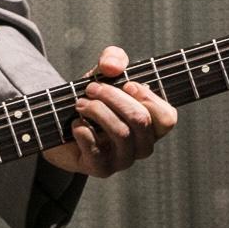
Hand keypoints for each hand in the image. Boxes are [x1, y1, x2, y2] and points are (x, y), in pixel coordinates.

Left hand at [44, 47, 177, 177]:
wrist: (61, 124)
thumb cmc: (92, 98)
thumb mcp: (103, 72)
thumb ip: (113, 58)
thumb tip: (112, 66)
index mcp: (151, 124)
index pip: (167, 118)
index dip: (148, 98)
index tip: (127, 84)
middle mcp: (141, 145)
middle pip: (140, 120)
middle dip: (113, 97)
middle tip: (91, 88)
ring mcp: (123, 160)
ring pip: (121, 133)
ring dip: (97, 110)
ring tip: (80, 103)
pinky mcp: (101, 169)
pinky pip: (97, 151)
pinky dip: (83, 130)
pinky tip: (76, 123)